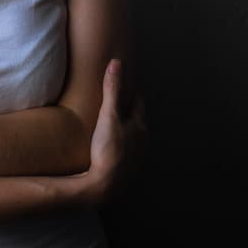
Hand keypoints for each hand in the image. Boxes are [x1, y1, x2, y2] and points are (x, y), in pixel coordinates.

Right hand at [76, 58, 146, 205]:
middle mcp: (141, 141)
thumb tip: (116, 63)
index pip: (138, 101)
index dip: (130, 90)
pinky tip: (105, 143)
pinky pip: (123, 149)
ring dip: (122, 127)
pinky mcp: (125, 167)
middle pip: (135, 118)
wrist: (105, 185)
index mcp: (140, 126)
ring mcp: (134, 156)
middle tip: (114, 98)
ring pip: (130, 135)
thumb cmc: (108, 149)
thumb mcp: (108, 115)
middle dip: (126, 108)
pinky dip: (117, 141)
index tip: (122, 81)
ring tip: (109, 120)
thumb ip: (112, 89)